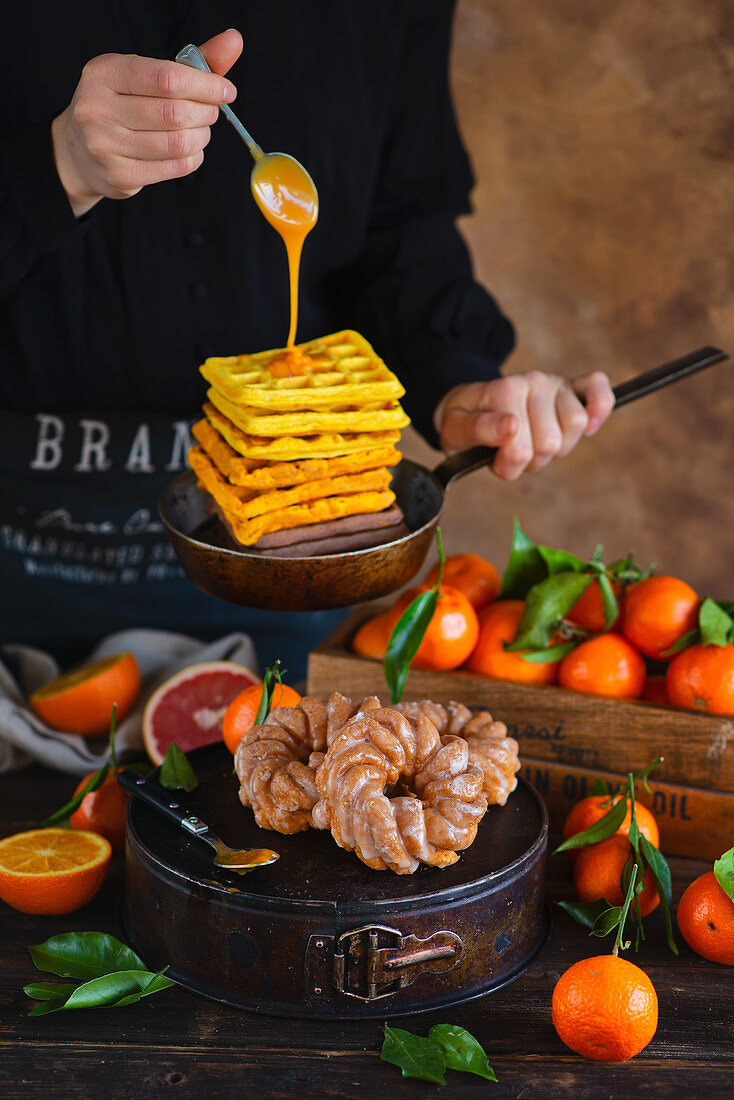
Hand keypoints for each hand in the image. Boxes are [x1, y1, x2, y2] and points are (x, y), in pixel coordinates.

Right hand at [51, 29, 242, 216]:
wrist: (79, 150)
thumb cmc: (123, 105)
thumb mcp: (146, 75)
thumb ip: (192, 61)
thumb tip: (234, 40)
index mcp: (104, 73)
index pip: (166, 78)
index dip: (205, 85)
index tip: (226, 90)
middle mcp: (98, 107)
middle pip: (174, 113)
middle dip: (205, 112)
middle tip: (211, 112)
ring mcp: (105, 145)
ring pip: (177, 143)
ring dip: (201, 137)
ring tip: (200, 130)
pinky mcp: (119, 176)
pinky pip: (174, 167)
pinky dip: (193, 158)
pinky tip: (190, 150)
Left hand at [434, 369, 614, 479]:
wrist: (468, 405)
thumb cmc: (463, 421)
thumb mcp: (454, 430)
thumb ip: (479, 429)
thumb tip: (512, 426)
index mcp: (504, 390)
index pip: (522, 448)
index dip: (508, 463)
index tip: (494, 456)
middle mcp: (533, 381)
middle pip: (552, 442)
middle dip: (532, 458)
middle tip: (514, 450)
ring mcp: (554, 383)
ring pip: (576, 424)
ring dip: (557, 447)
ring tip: (535, 441)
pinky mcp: (571, 386)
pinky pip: (598, 389)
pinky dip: (600, 408)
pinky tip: (589, 426)